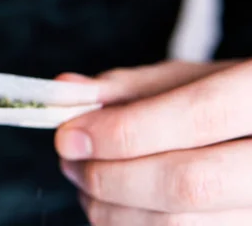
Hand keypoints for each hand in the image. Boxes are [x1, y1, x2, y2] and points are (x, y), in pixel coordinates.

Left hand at [54, 59, 251, 224]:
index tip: (69, 136)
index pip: (198, 117)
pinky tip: (114, 205)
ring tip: (87, 183)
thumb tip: (66, 91)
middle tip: (71, 161)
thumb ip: (127, 87)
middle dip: (110, 176)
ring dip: (112, 210)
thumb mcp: (187, 80)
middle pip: (188, 184)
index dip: (124, 131)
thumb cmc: (222, 102)